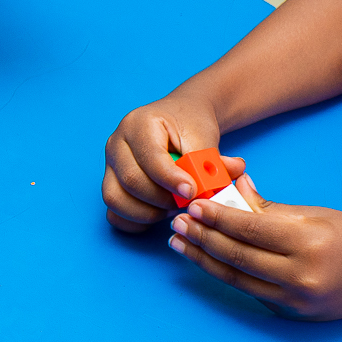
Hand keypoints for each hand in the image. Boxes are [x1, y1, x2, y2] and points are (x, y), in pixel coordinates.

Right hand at [103, 97, 237, 229]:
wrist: (179, 120)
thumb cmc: (189, 126)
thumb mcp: (205, 135)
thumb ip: (213, 158)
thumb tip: (233, 172)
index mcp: (139, 123)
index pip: (150, 158)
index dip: (171, 179)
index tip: (192, 192)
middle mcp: (117, 143)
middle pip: (131, 181)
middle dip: (162, 199)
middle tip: (186, 202)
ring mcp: (109, 165)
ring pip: (116, 199)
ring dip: (148, 212)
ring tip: (173, 207)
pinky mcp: (110, 184)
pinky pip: (113, 212)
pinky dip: (134, 221)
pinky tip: (157, 215)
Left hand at [166, 199, 341, 318]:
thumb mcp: (314, 214)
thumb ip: (269, 206)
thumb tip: (233, 187)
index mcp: (309, 242)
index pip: (250, 228)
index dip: (217, 217)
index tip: (193, 206)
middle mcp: (301, 275)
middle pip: (237, 256)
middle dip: (202, 239)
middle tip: (178, 224)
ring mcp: (296, 300)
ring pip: (237, 278)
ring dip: (203, 260)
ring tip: (180, 243)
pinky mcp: (291, 315)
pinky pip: (250, 292)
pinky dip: (226, 274)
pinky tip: (207, 260)